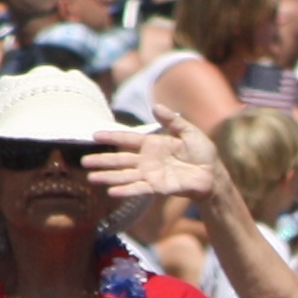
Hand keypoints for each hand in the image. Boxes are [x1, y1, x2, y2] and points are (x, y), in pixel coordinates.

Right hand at [86, 107, 234, 208]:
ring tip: (91, 178)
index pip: (127, 139)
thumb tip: (156, 106)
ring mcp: (151, 175)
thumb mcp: (189, 132)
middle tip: (84, 162)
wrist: (214, 174)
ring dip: (108, 177)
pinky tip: (111, 191)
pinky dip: (126, 190)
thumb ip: (173, 120)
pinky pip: (139, 188)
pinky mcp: (158, 187)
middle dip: (102, 161)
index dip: (111, 137)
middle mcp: (148, 160)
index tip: (94, 135)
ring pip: (125, 175)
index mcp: (153, 144)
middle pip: (120, 160)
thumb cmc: (203, 153)